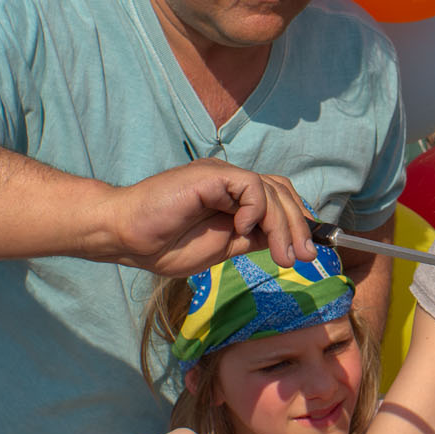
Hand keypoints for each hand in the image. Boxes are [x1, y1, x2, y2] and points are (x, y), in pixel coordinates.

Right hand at [96, 158, 317, 276]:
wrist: (126, 238)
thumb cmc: (164, 245)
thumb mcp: (222, 249)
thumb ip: (250, 240)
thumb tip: (285, 244)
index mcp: (232, 197)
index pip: (279, 198)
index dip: (298, 221)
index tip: (308, 251)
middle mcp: (229, 181)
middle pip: (281, 192)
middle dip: (298, 227)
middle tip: (303, 259)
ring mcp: (220, 176)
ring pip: (271, 189)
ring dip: (283, 226)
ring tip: (282, 256)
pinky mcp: (209, 175)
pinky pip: (249, 185)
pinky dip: (256, 210)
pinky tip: (243, 230)